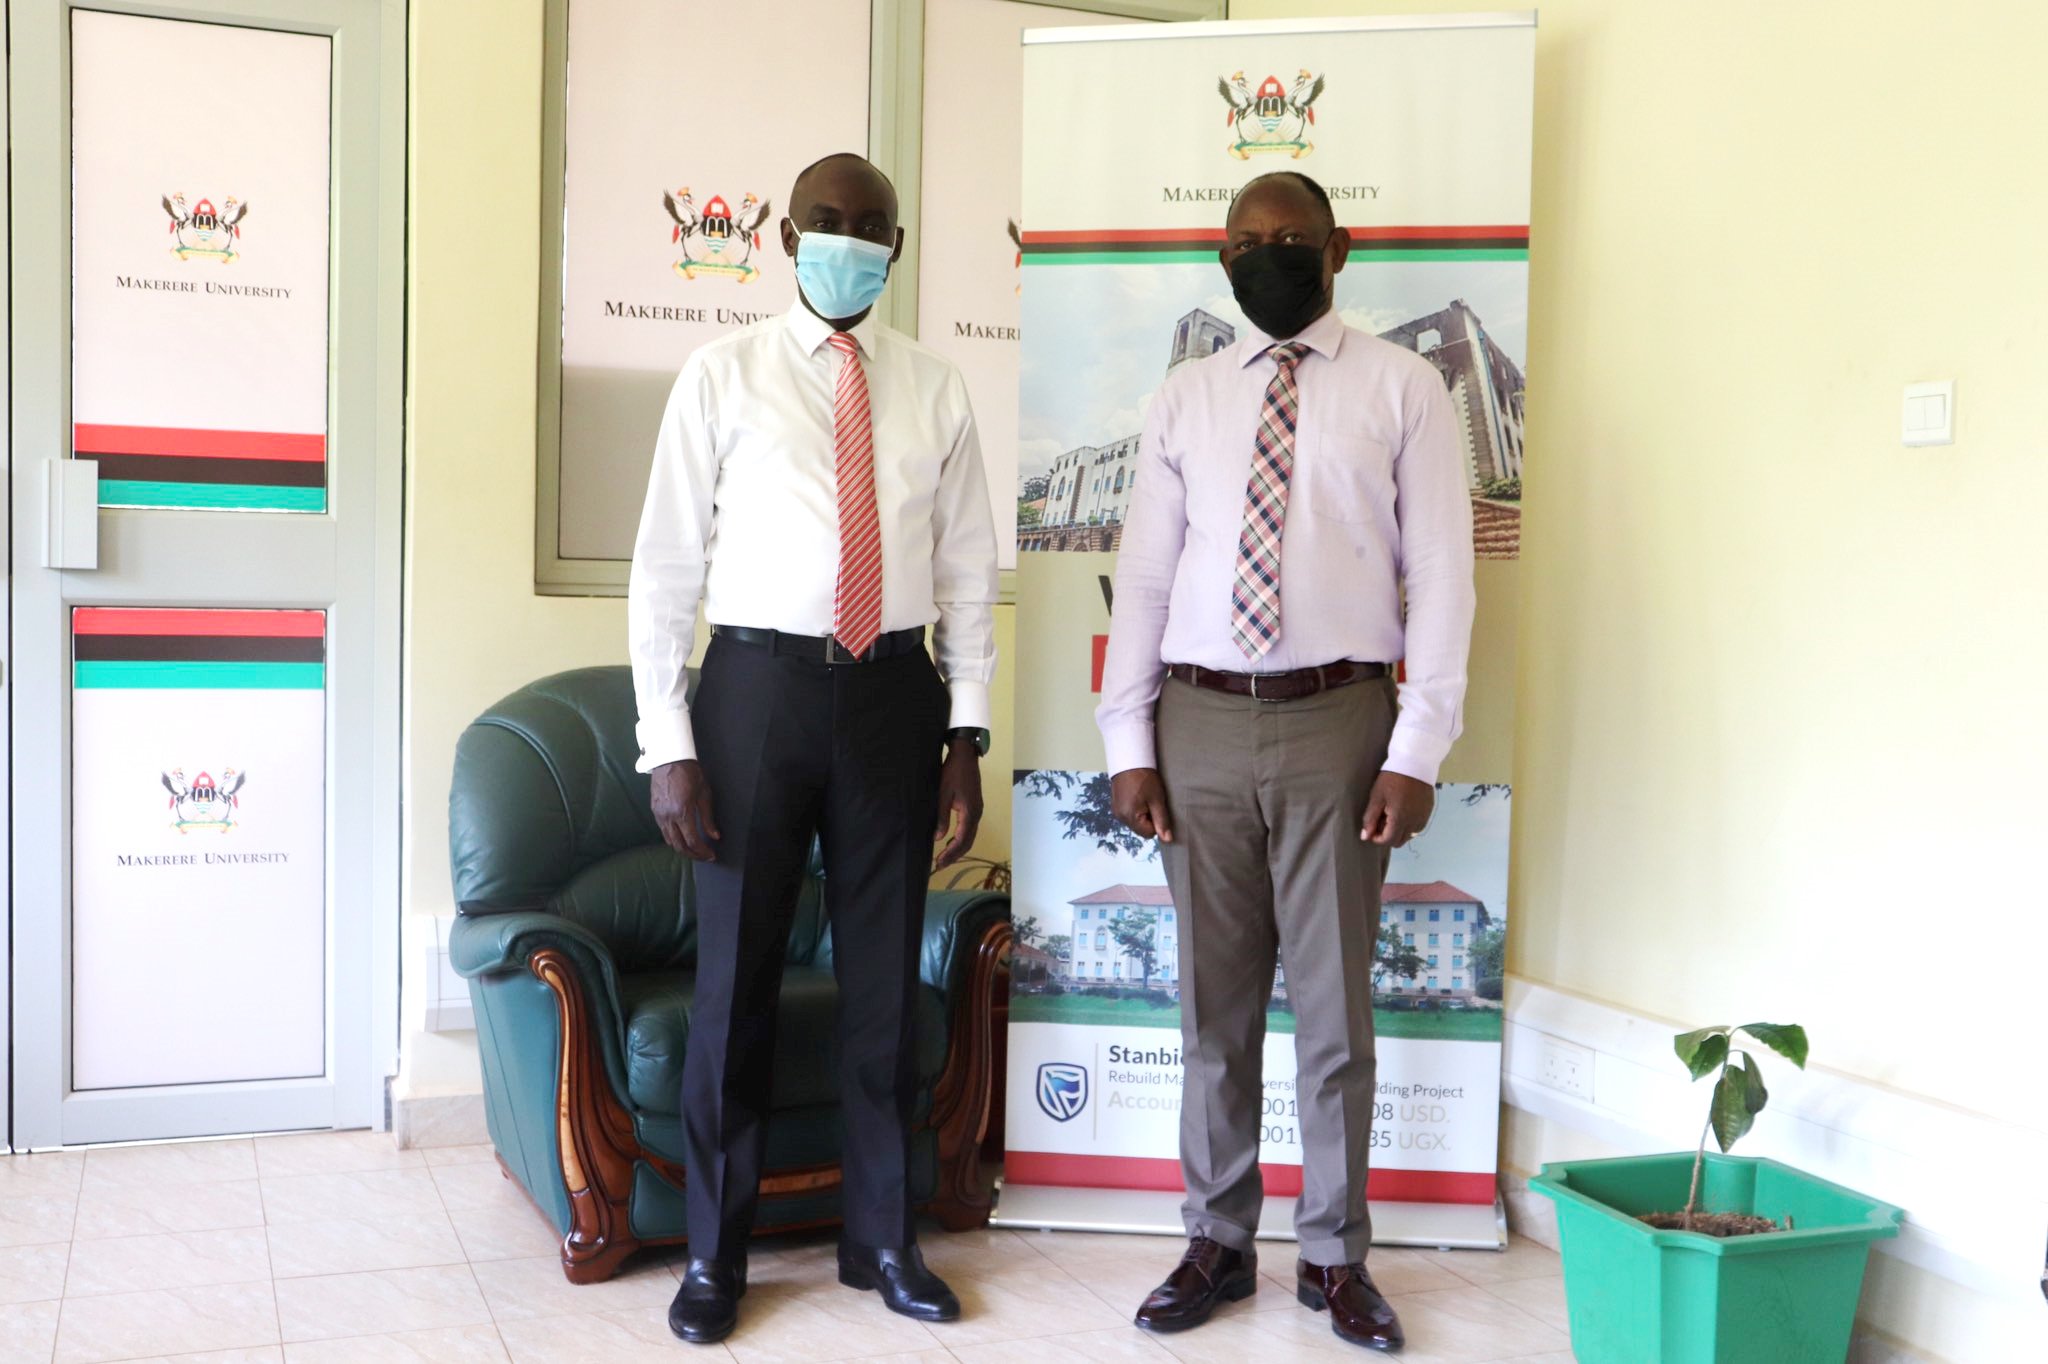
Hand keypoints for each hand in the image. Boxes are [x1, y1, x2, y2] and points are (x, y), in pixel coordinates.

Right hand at [650, 760, 720, 861]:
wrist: (669, 759)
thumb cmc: (690, 774)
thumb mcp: (704, 795)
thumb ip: (708, 818)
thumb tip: (715, 836)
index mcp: (682, 812)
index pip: (692, 841)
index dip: (702, 852)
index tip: (711, 855)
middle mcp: (668, 817)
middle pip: (679, 846)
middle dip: (693, 855)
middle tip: (704, 856)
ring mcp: (659, 815)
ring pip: (669, 841)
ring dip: (682, 848)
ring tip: (695, 849)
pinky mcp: (654, 811)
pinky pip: (663, 831)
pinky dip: (673, 839)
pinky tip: (683, 837)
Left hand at [933, 741, 983, 869]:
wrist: (965, 756)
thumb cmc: (952, 773)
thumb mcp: (943, 795)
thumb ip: (942, 817)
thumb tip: (938, 838)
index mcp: (970, 813)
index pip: (961, 840)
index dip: (950, 854)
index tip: (938, 863)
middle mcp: (977, 815)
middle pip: (968, 842)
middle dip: (954, 855)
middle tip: (940, 865)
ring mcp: (978, 811)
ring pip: (970, 836)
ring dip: (958, 848)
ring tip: (944, 857)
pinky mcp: (975, 807)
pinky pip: (970, 829)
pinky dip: (961, 838)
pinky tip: (951, 840)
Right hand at [1110, 768, 1173, 842]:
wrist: (1129, 760)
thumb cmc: (1145, 779)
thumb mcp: (1157, 799)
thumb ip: (1162, 821)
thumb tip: (1167, 840)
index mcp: (1130, 817)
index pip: (1148, 833)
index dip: (1156, 823)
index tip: (1156, 807)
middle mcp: (1120, 817)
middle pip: (1140, 829)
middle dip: (1148, 818)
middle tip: (1151, 801)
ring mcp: (1116, 811)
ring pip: (1135, 822)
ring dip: (1142, 814)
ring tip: (1144, 797)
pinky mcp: (1115, 805)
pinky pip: (1128, 814)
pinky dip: (1135, 809)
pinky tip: (1137, 795)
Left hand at [1362, 772, 1432, 846]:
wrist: (1415, 763)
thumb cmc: (1392, 779)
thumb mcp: (1377, 797)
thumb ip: (1370, 819)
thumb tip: (1365, 837)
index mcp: (1400, 819)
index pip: (1388, 841)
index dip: (1377, 839)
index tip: (1371, 829)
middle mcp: (1414, 823)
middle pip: (1400, 841)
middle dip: (1388, 836)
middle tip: (1381, 821)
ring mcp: (1423, 818)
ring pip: (1410, 835)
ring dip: (1399, 831)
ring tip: (1392, 815)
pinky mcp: (1428, 812)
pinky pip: (1418, 827)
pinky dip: (1409, 825)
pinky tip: (1403, 812)